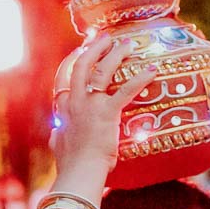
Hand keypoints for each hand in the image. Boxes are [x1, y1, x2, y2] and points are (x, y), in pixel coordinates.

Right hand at [50, 38, 154, 177]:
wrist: (79, 171)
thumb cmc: (71, 163)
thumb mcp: (58, 144)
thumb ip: (58, 134)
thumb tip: (56, 134)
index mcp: (63, 107)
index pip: (64, 76)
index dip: (72, 59)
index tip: (80, 49)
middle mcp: (75, 101)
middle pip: (82, 64)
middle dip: (95, 47)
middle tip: (106, 37)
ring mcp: (90, 105)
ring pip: (102, 70)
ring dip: (115, 54)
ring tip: (128, 44)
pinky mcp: (107, 113)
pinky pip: (125, 90)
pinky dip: (140, 79)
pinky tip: (152, 70)